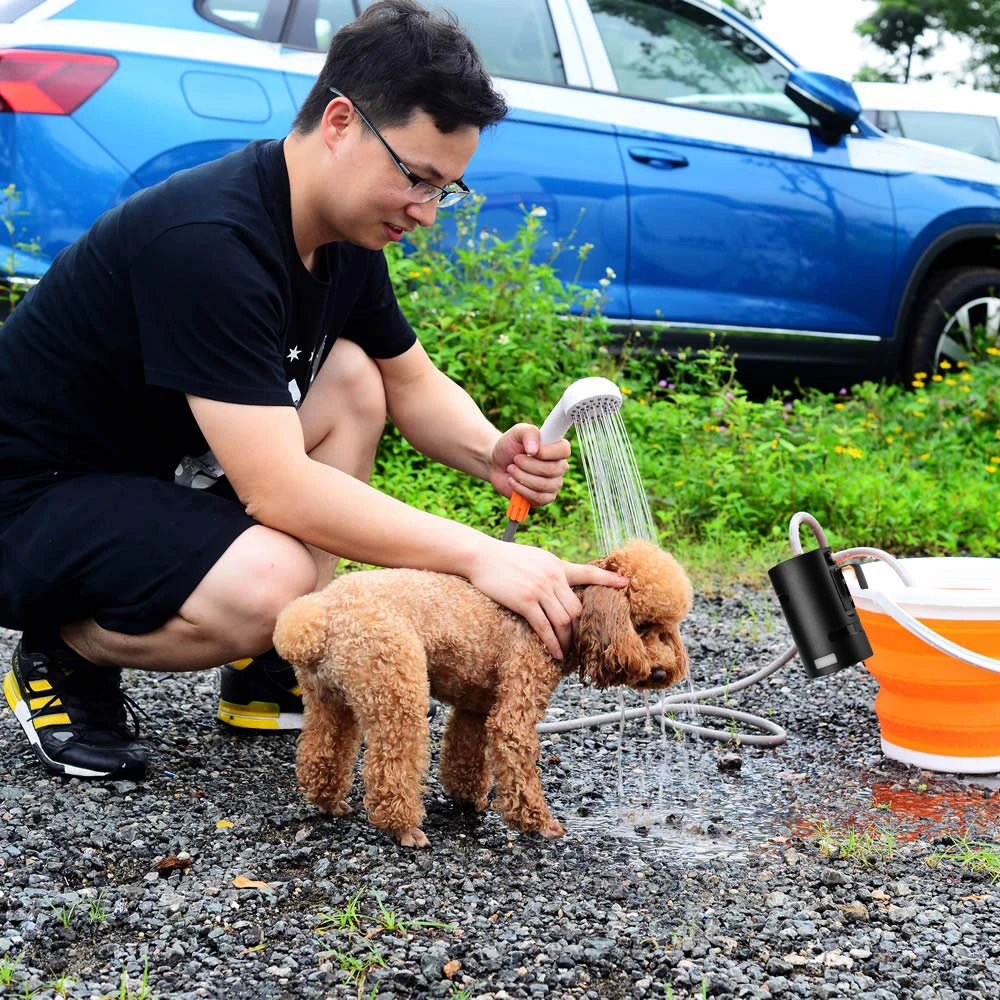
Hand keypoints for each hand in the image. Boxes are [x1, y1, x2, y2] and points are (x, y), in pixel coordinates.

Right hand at [467, 540, 628, 658]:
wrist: (481, 556)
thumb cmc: (505, 558)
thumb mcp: (535, 557)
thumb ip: (551, 569)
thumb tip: (562, 581)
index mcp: (557, 565)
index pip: (588, 572)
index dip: (607, 579)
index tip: (625, 583)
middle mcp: (552, 577)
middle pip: (576, 608)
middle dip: (579, 628)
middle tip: (579, 642)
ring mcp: (539, 589)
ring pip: (564, 620)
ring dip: (567, 640)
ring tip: (567, 651)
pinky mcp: (525, 601)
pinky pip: (544, 627)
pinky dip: (552, 643)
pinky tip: (556, 653)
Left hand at [488, 423, 569, 506]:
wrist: (496, 464)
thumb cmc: (510, 446)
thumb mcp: (517, 433)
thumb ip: (529, 433)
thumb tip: (534, 450)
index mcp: (557, 448)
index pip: (564, 450)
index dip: (547, 452)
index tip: (530, 451)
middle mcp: (559, 467)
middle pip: (552, 470)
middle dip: (528, 465)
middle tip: (515, 460)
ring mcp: (553, 484)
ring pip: (543, 485)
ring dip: (522, 477)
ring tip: (511, 469)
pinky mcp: (544, 498)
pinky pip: (538, 498)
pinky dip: (521, 489)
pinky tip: (512, 481)